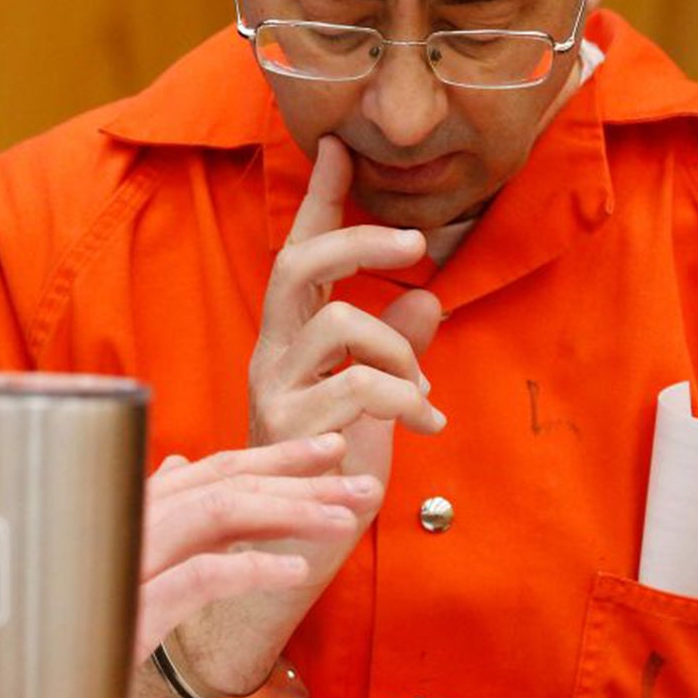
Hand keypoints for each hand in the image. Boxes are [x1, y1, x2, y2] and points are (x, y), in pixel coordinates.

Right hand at [131, 434, 379, 664]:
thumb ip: (151, 516)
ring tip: (341, 519)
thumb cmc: (67, 632)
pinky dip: (249, 568)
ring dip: (287, 511)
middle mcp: (121, 526)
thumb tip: (179, 463)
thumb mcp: (117, 566)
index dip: (274, 457)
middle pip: (220, 485)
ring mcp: (120, 565)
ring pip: (213, 515)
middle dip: (298, 478)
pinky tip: (294, 571)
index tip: (329, 450)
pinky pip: (197, 578)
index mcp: (123, 512)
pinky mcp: (122, 615)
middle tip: (358, 483)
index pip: (210, 470)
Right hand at [250, 136, 444, 481]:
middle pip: (298, 264)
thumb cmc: (329, 472)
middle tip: (418, 244)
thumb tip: (426, 301)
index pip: (301, 255)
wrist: (285, 549)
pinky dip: (407, 399)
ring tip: (421, 390)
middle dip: (360, 241)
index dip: (320, 201)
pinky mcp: (289, 428)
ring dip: (398, 348)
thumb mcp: (371, 403)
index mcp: (289, 339)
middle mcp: (271, 354)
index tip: (340, 148)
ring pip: (337, 324)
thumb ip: (393, 349)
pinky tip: (426, 426)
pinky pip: (357, 387)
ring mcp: (274, 389)